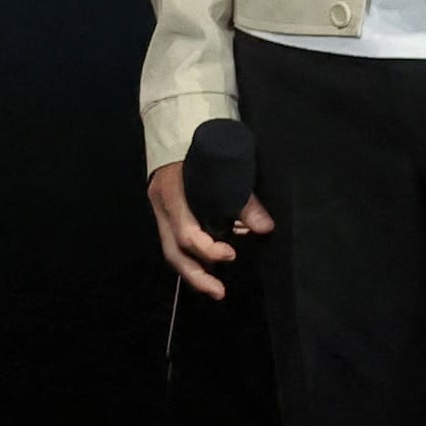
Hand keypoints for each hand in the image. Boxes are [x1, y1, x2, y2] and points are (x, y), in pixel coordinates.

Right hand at [149, 161, 272, 301]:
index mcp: (171, 192)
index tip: (232, 254)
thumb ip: (243, 200)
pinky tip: (210, 267)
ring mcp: (160, 211)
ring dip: (194, 271)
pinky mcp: (167, 214)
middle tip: (219, 292)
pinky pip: (176, 242)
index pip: (185, 232)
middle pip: (172, 250)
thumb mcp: (224, 169)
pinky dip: (194, 257)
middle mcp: (161, 206)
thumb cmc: (204, 149)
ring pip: (171, 250)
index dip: (209, 249)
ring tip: (215, 288)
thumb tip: (265, 227)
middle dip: (196, 275)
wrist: (180, 133)